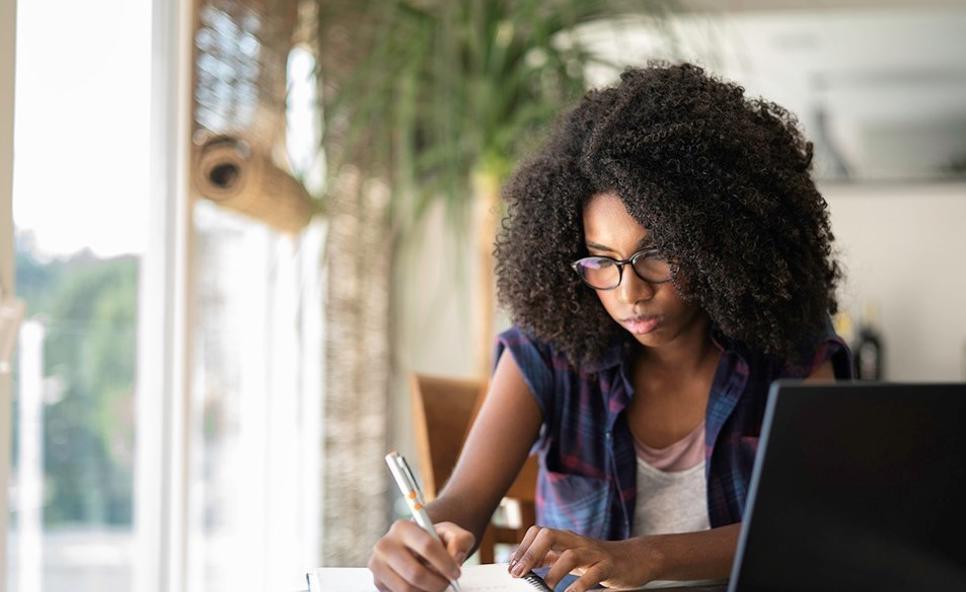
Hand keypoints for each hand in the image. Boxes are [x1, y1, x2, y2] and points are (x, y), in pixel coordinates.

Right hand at [369, 520, 474, 591]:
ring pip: (407, 589)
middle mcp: (385, 545)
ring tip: (436, 585)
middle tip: (448, 583)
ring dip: (428, 591)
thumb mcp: (450, 533)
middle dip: (437, 583)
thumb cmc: (434, 540)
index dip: (445, 563)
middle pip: (415, 573)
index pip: (427, 546)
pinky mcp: (377, 581)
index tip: (456, 573)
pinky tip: (423, 587)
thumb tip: (455, 557)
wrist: (414, 547)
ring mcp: (377, 564)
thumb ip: (459, 539)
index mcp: (402, 527)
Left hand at [507, 526, 659, 591]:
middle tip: (519, 574)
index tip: (512, 568)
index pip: (538, 532)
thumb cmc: (599, 558)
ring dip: (554, 572)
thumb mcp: (572, 555)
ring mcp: (594, 553)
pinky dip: (580, 586)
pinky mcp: (610, 566)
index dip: (522, 548)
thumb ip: (550, 557)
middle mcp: (577, 542)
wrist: (637, 557)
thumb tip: (522, 563)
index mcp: (566, 538)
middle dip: (531, 553)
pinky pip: (594, 574)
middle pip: (549, 535)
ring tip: (545, 588)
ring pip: (571, 554)